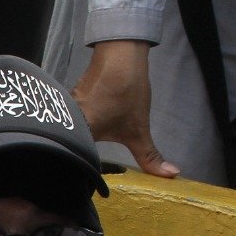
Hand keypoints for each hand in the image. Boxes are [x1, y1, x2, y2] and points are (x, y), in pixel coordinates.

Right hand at [73, 39, 179, 177]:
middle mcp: (68, 123)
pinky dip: (76, 126)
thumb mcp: (139, 129)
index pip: (73, 160)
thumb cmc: (127, 91)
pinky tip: (82, 130)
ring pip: (67, 132)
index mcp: (82, 133)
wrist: (120, 54)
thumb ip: (149, 156)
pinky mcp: (68, 99)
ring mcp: (66, 109)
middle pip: (68, 148)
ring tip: (80, 152)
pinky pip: (68, 119)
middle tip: (82, 169)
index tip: (81, 182)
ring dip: (75, 140)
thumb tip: (170, 174)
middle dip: (76, 157)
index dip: (77, 171)